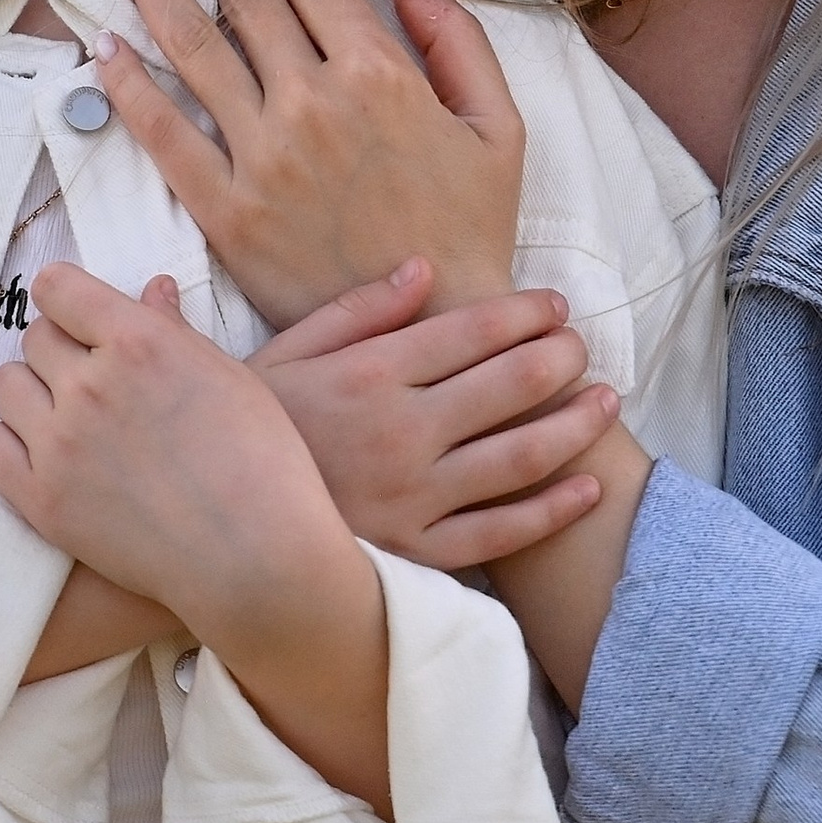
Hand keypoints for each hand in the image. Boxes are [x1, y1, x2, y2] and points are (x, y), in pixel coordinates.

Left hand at [0, 266, 389, 807]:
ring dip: (32, 394)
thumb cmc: (261, 464)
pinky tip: (46, 454)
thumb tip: (150, 289)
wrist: (254, 558)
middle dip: (60, 350)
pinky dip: (12, 444)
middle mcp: (88, 385)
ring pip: (5, 387)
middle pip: (34, 338)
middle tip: (92, 379)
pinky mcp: (42, 500)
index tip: (79, 318)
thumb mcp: (229, 377)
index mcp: (136, 341)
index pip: (57, 288)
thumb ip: (174, 330)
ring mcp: (59, 444)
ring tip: (66, 417)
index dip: (67, 300)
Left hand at [92, 0, 524, 325]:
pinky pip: (163, 134)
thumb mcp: (497, 124)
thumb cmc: (470, 227)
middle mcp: (313, 104)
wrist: (435, 331)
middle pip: (247, 0)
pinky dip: (127, 85)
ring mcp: (263, 158)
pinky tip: (105, 47)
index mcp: (381, 74)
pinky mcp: (226, 212)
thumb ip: (453, 34)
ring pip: (194, 50)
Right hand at [254, 263, 621, 570]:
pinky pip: (500, 532)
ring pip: (518, 457)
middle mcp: (400, 433)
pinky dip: (551, 510)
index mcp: (367, 375)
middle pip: (506, 386)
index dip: (523, 314)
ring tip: (605, 400)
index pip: (468, 333)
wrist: (215, 529)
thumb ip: (354, 311)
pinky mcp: (416, 553)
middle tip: (583, 346)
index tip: (556, 305)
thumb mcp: (283, 355)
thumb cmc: (247, 433)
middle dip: (558, 359)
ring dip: (572, 424)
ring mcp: (413, 498)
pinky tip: (588, 487)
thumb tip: (422, 269)